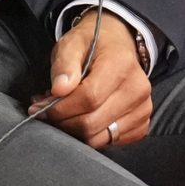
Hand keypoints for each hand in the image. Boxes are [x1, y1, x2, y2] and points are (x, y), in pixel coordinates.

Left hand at [28, 9, 151, 147]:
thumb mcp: (72, 43)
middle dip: (63, 122)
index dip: (60, 108)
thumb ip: (64, 65)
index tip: (41, 106)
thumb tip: (59, 90)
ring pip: (100, 138)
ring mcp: (143, 109)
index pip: (88, 98)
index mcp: (121, 65)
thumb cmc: (93, 44)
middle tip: (48, 111)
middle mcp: (137, 89)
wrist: (119, 44)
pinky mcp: (141, 124)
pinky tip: (83, 119)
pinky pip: (111, 142)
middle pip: (92, 123)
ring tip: (64, 114)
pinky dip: (92, 136)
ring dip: (75, 131)